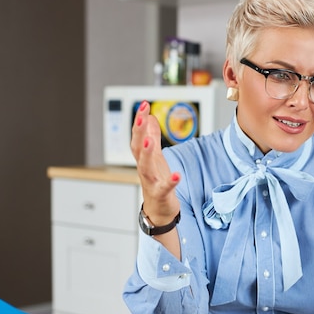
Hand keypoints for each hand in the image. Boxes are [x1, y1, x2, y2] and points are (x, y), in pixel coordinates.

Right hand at [131, 101, 180, 225]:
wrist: (159, 209)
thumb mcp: (155, 156)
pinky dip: (170, 182)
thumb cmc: (156, 181)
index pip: (138, 136)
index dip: (139, 121)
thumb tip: (150, 118)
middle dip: (139, 132)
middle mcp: (144, 168)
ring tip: (150, 141)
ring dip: (147, 154)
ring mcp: (151, 181)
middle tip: (143, 116)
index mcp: (144, 158)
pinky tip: (176, 175)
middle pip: (137, 148)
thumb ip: (152, 137)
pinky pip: (164, 187)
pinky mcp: (161, 194)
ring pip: (145, 167)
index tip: (144, 105)